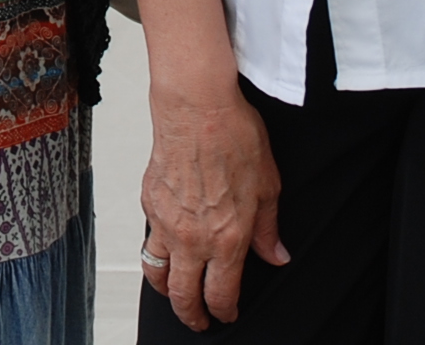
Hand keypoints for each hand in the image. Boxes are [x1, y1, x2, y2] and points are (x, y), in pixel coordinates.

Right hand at [141, 83, 287, 328]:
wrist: (196, 105)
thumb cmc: (233, 135)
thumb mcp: (268, 186)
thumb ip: (268, 229)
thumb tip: (276, 254)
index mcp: (226, 239)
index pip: (220, 295)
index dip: (224, 312)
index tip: (228, 314)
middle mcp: (191, 237)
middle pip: (182, 296)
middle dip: (191, 316)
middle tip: (198, 320)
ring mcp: (165, 221)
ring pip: (156, 273)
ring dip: (166, 290)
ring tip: (175, 292)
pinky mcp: (148, 201)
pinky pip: (149, 237)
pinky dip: (157, 249)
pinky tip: (167, 245)